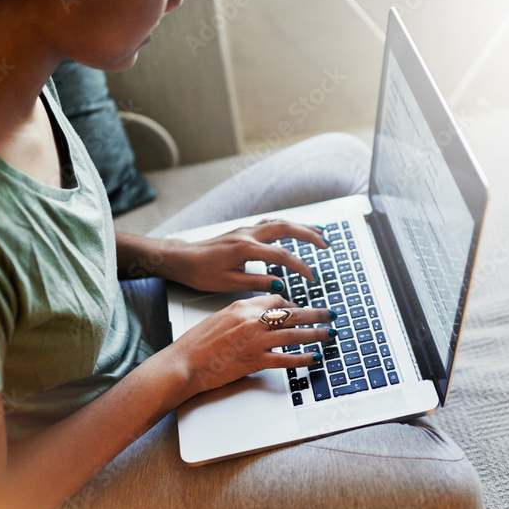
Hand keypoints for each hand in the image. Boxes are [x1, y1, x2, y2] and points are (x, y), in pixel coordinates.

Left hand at [157, 219, 329, 292]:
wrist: (182, 259)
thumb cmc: (200, 273)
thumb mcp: (228, 284)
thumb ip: (256, 283)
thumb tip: (281, 286)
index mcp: (245, 248)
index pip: (281, 256)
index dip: (300, 267)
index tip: (312, 277)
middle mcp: (247, 234)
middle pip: (286, 228)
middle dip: (309, 235)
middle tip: (327, 244)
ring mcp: (246, 230)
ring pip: (279, 222)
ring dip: (301, 226)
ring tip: (320, 232)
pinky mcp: (244, 232)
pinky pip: (271, 224)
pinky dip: (287, 225)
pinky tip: (295, 229)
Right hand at [169, 294, 336, 397]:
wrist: (184, 363)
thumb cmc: (196, 344)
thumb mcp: (219, 319)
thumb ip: (241, 315)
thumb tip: (258, 317)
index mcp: (242, 307)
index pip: (275, 300)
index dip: (291, 304)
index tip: (300, 307)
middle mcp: (251, 321)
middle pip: (292, 314)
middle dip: (315, 313)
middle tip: (330, 314)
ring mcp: (255, 341)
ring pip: (294, 335)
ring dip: (316, 334)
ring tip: (330, 333)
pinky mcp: (255, 361)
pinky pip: (286, 360)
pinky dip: (303, 359)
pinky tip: (314, 358)